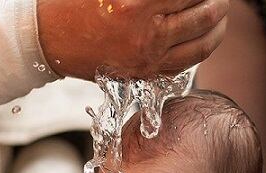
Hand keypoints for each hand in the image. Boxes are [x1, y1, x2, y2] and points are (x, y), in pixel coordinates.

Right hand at [37, 0, 228, 79]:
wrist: (45, 39)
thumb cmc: (72, 2)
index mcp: (135, 4)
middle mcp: (146, 34)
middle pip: (204, 12)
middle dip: (218, 0)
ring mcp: (148, 58)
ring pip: (203, 42)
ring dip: (219, 23)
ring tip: (220, 10)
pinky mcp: (145, 73)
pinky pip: (187, 63)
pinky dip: (204, 46)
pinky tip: (206, 33)